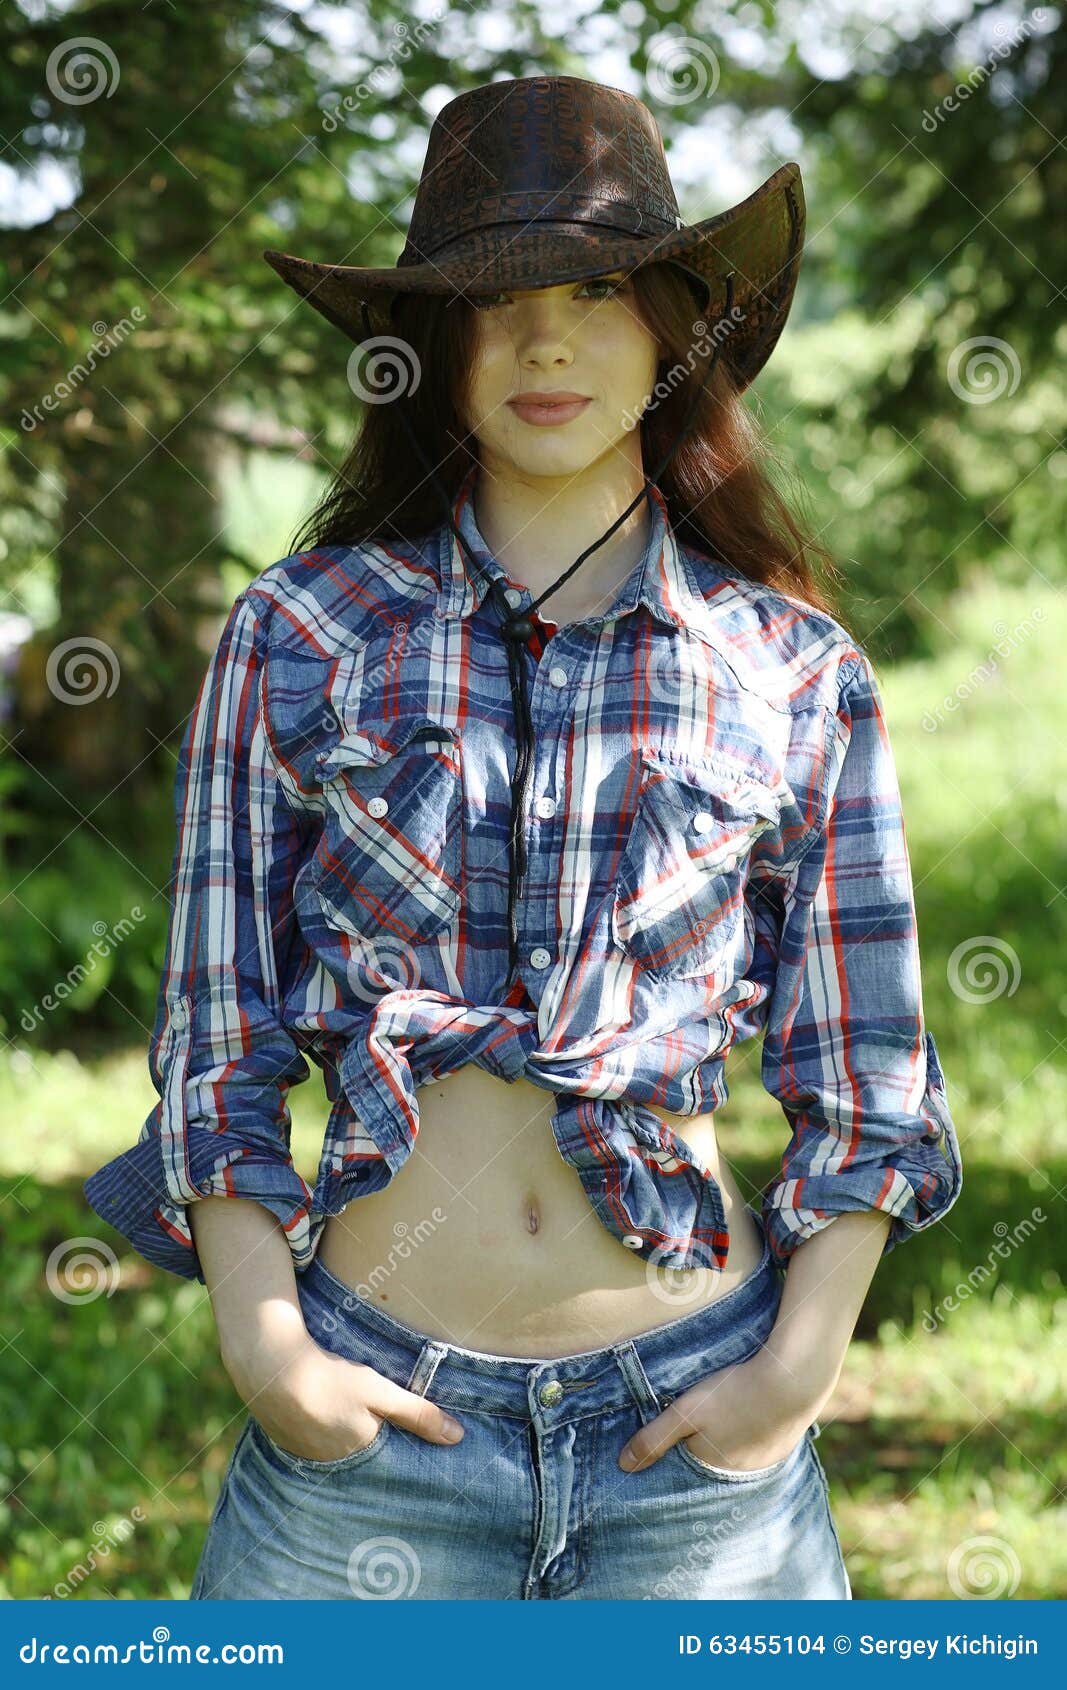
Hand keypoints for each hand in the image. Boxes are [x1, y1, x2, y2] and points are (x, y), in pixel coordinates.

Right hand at [228, 1332, 463, 1463]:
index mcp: (360, 1455)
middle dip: (376, 1453)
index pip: (390, 1465)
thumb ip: (418, 1414)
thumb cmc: (331, 1381)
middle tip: (385, 1439)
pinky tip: (325, 1418)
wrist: (270, 1368)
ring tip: (354, 1426)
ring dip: (346, 1442)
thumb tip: (457, 1437)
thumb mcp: (380, 1393)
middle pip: (364, 1461)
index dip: (402, 1456)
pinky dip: (323, 1433)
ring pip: (338, 1452)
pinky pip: (314, 1444)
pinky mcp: (287, 1441)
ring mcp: (307, 1455)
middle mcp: (334, 1464)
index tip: (416, 1453)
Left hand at [618, 1348, 823, 1472]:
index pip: (687, 1470)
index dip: (678, 1454)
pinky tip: (749, 1412)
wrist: (793, 1378)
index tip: (673, 1438)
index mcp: (714, 1469)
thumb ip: (654, 1438)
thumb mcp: (686, 1411)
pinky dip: (752, 1431)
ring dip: (730, 1439)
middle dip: (704, 1447)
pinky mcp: (785, 1443)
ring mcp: (766, 1460)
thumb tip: (623, 1466)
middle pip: (713, 1461)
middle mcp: (741, 1474)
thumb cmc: (735, 1393)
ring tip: (724, 1416)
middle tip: (700, 1422)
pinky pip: (760, 1443)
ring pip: (738, 1452)